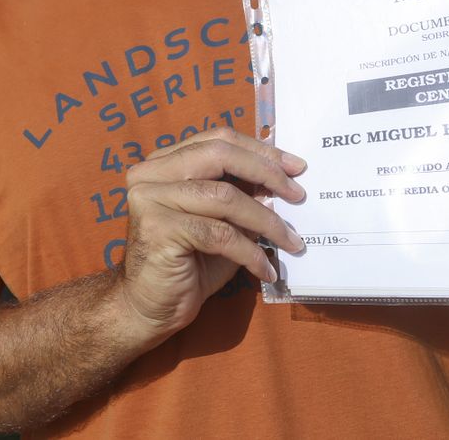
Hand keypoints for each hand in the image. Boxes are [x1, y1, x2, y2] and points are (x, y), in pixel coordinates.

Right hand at [116, 129, 306, 339]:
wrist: (149, 309)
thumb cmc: (188, 265)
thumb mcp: (221, 224)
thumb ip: (242, 199)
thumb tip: (282, 184)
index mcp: (162, 163)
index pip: (217, 140)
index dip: (259, 150)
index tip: (295, 166)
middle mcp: (150, 173)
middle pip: (218, 154)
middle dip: (266, 172)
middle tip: (299, 195)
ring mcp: (150, 198)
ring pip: (224, 196)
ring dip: (267, 220)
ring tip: (292, 242)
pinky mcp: (158, 229)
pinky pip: (219, 234)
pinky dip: (250, 252)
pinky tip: (266, 270)